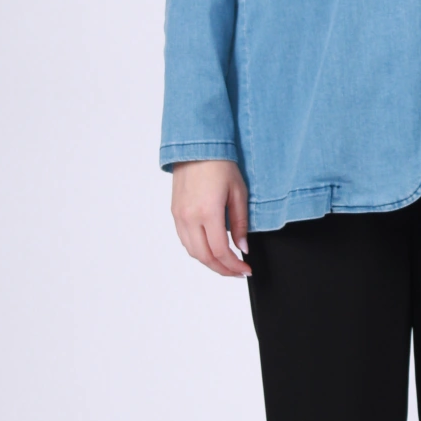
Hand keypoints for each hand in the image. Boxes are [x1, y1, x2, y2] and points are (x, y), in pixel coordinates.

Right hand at [170, 159, 250, 277]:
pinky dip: (198, 250)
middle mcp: (189, 217)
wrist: (196, 147)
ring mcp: (179, 216)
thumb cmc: (220, 165)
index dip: (234, 266)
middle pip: (204, 257)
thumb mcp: (239, 192)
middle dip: (223, 269)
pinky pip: (185, 240)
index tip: (246, 269)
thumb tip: (243, 247)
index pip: (220, 251)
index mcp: (207, 212)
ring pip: (192, 252)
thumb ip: (240, 223)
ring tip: (226, 264)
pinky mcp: (175, 213)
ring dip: (210, 262)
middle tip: (238, 272)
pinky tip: (211, 250)